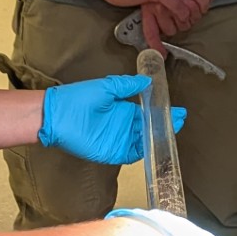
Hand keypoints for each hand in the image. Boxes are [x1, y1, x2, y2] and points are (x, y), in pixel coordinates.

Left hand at [38, 75, 185, 165]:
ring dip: (156, 139)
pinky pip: (131, 154)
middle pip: (149, 129)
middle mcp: (123, 126)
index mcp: (124, 109)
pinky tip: (154, 146)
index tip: (178, 112)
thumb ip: (127, 86)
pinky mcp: (111, 152)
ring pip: (144, 142)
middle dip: (165, 127)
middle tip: (179, 123)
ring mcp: (118, 140)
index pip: (149, 113)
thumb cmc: (77, 99)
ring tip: (170, 134)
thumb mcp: (106, 88)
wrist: (57, 115)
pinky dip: (143, 152)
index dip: (163, 113)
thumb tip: (147, 81)